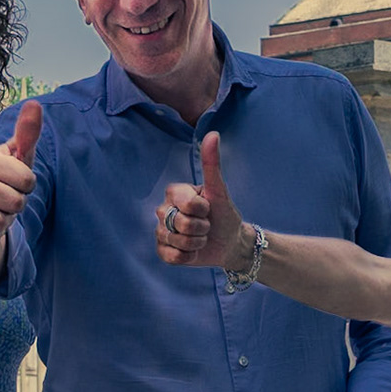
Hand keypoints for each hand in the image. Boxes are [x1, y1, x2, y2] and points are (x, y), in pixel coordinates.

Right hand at [0, 101, 41, 272]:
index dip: (27, 185)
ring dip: (5, 220)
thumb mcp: (17, 157)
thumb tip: (34, 103)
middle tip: (4, 197)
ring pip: (3, 221)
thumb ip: (27, 133)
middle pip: (17, 203)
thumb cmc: (2, 178)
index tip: (14, 181)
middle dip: (17, 204)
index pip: (27, 181)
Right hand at [156, 131, 250, 270]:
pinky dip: (188, 257)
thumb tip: (212, 134)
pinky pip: (171, 256)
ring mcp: (161, 231)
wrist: (229, 242)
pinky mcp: (163, 251)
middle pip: (180, 223)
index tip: (208, 208)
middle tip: (207, 226)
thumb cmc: (224, 214)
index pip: (186, 203)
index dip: (202, 209)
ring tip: (201, 238)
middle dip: (201, 228)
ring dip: (196, 243)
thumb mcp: (219, 190)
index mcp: (174, 193)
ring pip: (176, 241)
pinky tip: (193, 252)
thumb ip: (212, 164)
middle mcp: (163, 210)